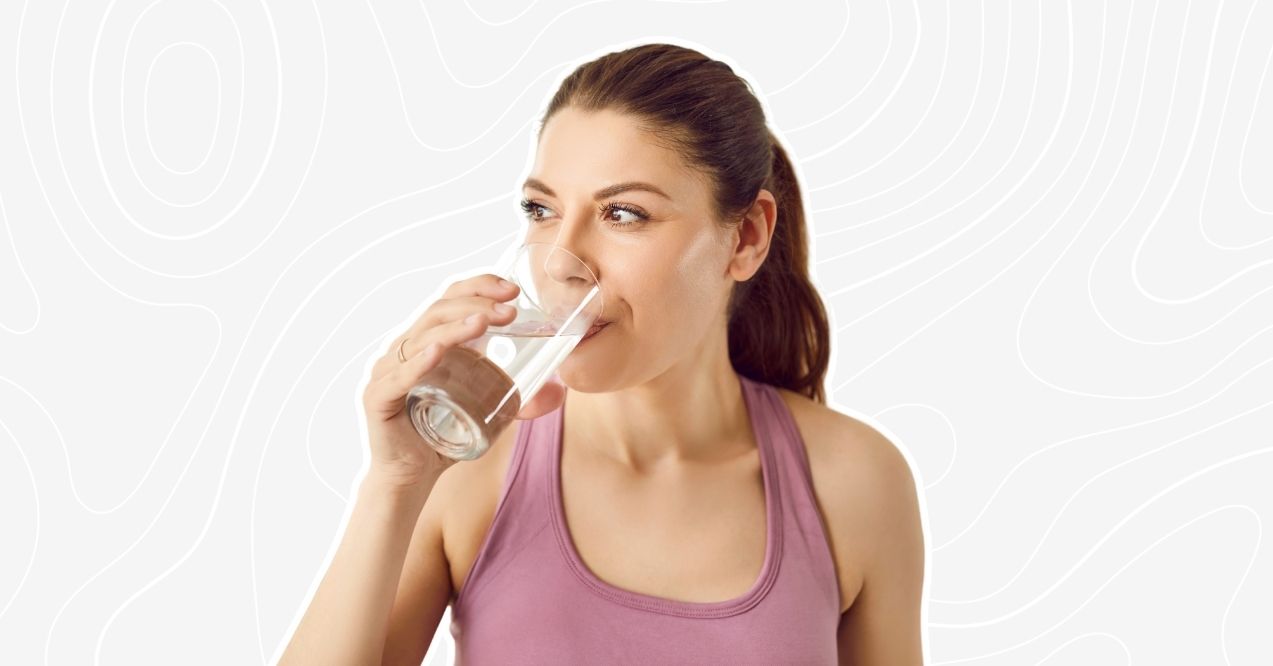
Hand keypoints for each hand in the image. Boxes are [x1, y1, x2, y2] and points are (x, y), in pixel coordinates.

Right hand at [361, 273, 565, 482]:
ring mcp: (388, 371)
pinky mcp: (378, 398)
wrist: (413, 477)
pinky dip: (418, 362)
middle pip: (437, 311)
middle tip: (509, 308)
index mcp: (429, 341)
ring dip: (455, 327)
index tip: (513, 289)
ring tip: (483, 321)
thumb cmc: (445, 436)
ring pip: (421, 337)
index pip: (450, 299)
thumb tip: (558, 391)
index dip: (479, 286)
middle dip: (476, 303)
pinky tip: (438, 352)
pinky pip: (398, 376)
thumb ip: (520, 401)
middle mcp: (405, 348)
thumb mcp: (488, 412)